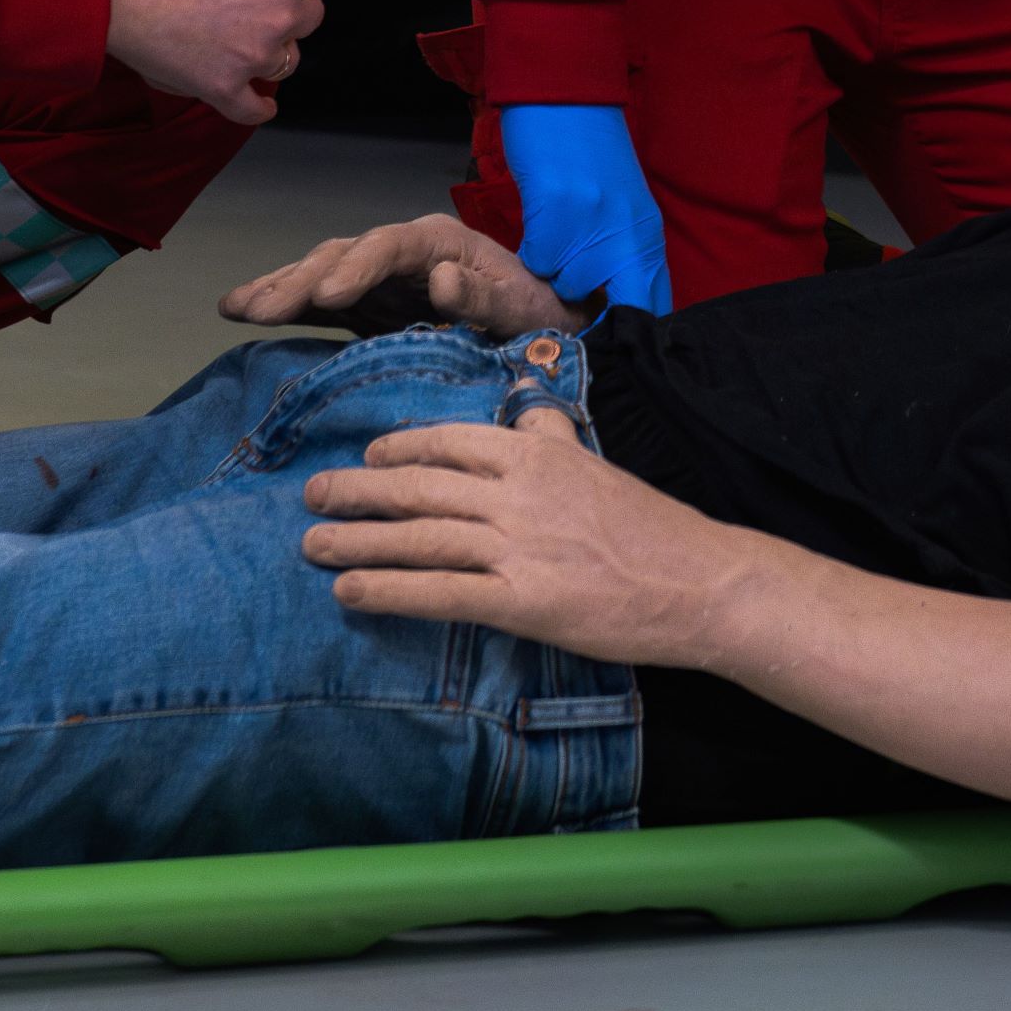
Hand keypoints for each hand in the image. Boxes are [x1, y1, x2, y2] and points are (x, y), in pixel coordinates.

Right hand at [105, 0, 324, 124]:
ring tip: (246, 40)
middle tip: (257, 0)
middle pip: (308, 15)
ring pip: (286, 60)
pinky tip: (261, 103)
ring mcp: (254, 56)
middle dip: (289, 6)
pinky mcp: (225, 87)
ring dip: (273, 51)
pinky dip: (258, 107)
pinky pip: (253, 108)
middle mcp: (281, 16)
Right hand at [223, 217, 584, 339]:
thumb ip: (484, 295)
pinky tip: (239, 309)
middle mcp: (401, 250)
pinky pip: (317, 300)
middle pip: (342, 255)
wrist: (543, 325)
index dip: (355, 267)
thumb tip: (439, 279)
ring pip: (320, 271)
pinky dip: (281, 303)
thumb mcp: (522, 306)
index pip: (388, 245)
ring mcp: (379, 275)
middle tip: (261, 311)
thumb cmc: (537, 311)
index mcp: (439, 240)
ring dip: (278, 289)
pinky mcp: (365, 303)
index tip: (327, 294)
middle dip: (299, 281)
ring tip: (236, 308)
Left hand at [304, 401, 750, 662]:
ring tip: (313, 544)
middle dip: (357, 490)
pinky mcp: (522, 602)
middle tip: (311, 494)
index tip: (368, 454)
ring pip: (418, 537)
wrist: (699, 581)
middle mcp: (518, 493)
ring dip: (357, 540)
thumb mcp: (596, 463)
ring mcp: (518, 547)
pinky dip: (388, 591)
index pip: (449, 441)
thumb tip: (524, 408)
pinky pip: (440, 593)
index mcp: (536, 454)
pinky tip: (350, 593)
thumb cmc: (650, 527)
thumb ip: (552, 435)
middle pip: (418, 486)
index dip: (399, 448)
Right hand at [500, 103, 673, 312]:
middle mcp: (627, 237)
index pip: (654, 306)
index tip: (613, 343)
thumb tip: (616, 307)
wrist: (564, 97)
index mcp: (647, 236)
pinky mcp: (556, 214)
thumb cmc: (590, 154)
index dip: (634, 332)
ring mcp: (592, 227)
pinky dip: (531, 249)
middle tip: (575, 310)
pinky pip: (536, 260)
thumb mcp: (622, 209)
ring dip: (554, 273)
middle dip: (595, 320)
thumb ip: (623, 255)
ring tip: (554, 237)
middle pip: (616, 310)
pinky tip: (539, 218)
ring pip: (566, 284)